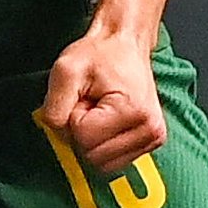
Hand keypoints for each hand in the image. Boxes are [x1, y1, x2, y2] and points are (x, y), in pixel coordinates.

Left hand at [38, 26, 166, 175]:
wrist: (125, 43)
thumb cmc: (100, 54)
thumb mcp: (65, 70)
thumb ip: (53, 108)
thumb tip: (58, 136)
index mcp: (133, 111)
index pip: (82, 138)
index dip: (73, 117)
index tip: (83, 97)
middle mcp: (150, 129)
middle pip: (92, 156)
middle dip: (82, 131)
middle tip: (91, 103)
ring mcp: (153, 138)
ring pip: (102, 164)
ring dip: (93, 140)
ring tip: (100, 111)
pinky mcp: (151, 142)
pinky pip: (113, 161)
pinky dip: (104, 144)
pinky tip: (109, 121)